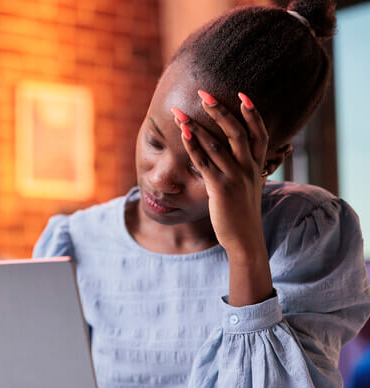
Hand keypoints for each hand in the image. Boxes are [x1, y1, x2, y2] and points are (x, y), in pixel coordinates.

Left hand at [171, 90, 268, 260]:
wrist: (245, 240)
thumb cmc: (242, 214)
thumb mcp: (248, 188)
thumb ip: (245, 170)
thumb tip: (239, 158)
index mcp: (257, 166)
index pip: (260, 133)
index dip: (252, 113)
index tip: (243, 94)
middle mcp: (249, 168)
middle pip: (237, 132)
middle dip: (220, 111)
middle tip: (204, 93)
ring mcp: (236, 178)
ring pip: (217, 144)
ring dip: (197, 126)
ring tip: (181, 112)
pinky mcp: (221, 189)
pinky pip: (204, 163)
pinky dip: (193, 146)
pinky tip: (183, 134)